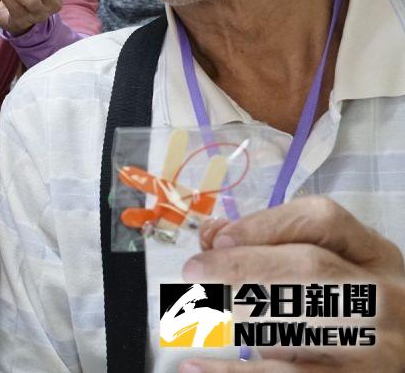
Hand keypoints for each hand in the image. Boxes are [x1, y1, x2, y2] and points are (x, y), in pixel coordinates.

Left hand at [179, 196, 404, 371]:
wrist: (394, 359)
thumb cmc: (353, 309)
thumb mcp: (335, 270)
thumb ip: (276, 247)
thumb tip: (213, 237)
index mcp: (374, 255)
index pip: (322, 221)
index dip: (264, 226)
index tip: (218, 238)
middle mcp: (383, 295)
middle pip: (310, 267)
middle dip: (242, 265)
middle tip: (194, 271)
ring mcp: (375, 344)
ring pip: (297, 323)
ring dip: (238, 314)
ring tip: (200, 312)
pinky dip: (234, 372)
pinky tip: (195, 365)